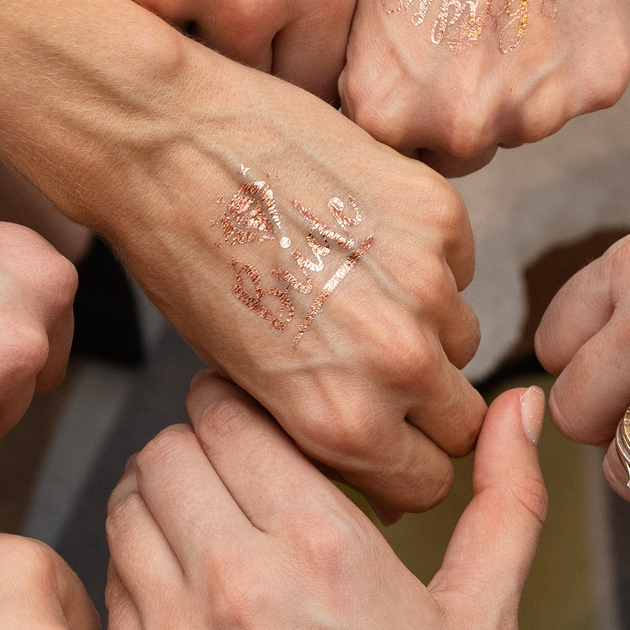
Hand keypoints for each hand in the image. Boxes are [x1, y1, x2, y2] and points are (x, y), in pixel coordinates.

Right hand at [0, 0, 356, 94]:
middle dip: (203, 79)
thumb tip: (281, 93)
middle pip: (228, 99)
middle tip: (178, 38)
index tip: (246, 96)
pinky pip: (84, 25)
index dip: (269, 100)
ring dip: (139, 47)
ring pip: (151, 73)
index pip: (304, 101)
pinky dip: (80, 3)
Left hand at [96, 45, 487, 513]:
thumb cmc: (184, 264)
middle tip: (378, 361)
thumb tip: (369, 452)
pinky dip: (424, 257)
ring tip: (354, 285)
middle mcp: (397, 362)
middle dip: (428, 402)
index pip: (429, 483)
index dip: (409, 461)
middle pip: (461, 417)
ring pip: (462, 335)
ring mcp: (426, 283)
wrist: (166, 146)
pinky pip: (458, 262)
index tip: (393, 438)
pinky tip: (360, 232)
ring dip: (426, 324)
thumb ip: (319, 425)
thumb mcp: (242, 382)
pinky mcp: (438, 212)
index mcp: (343, 421)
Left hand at [105, 376, 548, 629]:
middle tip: (234, 479)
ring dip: (158, 506)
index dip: (242, 407)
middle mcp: (233, 578)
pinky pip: (109, 586)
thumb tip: (519, 407)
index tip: (265, 431)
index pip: (227, 410)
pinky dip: (138, 574)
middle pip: (163, 448)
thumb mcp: (484, 618)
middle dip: (198, 450)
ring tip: (205, 534)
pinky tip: (187, 600)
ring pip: (123, 509)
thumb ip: (507, 497)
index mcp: (319, 542)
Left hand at [344, 0, 629, 175]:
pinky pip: (573, 90)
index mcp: (386, 110)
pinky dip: (566, 57)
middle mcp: (463, 125)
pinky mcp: (602, 82)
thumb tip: (376, 117)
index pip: (384, 150)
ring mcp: (541, 109)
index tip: (407, 66)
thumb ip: (371, 71)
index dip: (395, 106)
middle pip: (456, 151)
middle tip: (462, 30)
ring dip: (514, 83)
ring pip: (519, 123)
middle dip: (454, 107)